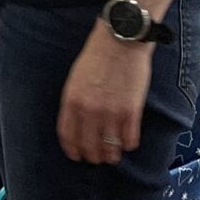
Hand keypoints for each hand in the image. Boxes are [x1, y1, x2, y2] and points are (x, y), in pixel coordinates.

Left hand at [58, 24, 153, 163]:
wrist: (120, 41)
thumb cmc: (97, 56)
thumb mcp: (76, 78)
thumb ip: (75, 101)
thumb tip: (78, 123)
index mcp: (71, 100)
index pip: (68, 135)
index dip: (72, 150)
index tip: (76, 156)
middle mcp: (89, 110)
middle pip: (89, 146)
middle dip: (93, 156)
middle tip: (97, 158)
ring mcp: (110, 113)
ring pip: (110, 149)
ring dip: (111, 155)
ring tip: (113, 155)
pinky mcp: (131, 112)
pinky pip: (129, 140)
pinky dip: (128, 145)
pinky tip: (127, 141)